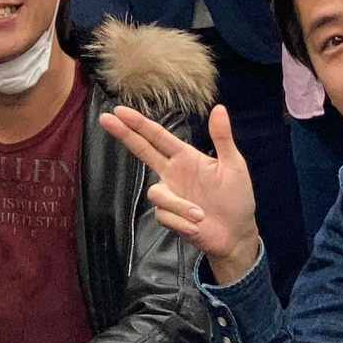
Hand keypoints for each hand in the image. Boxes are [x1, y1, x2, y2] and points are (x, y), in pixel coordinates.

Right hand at [101, 102, 262, 286]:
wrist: (237, 233)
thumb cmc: (237, 197)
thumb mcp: (234, 165)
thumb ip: (223, 138)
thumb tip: (218, 108)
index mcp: (186, 157)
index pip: (158, 136)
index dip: (139, 123)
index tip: (119, 110)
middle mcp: (172, 173)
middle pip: (142, 151)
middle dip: (124, 135)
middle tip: (105, 119)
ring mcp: (169, 195)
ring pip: (156, 194)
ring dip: (179, 206)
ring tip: (200, 215)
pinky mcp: (168, 217)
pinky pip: (165, 216)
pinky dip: (184, 221)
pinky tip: (198, 225)